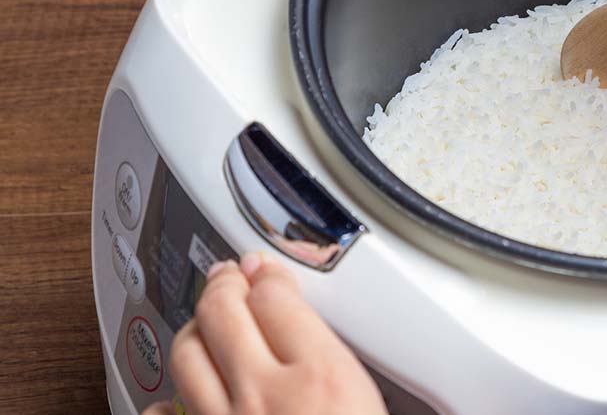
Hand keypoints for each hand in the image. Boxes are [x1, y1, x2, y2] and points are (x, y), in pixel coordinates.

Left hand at [142, 253, 385, 414]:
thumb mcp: (381, 405)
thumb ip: (357, 373)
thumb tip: (353, 356)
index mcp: (323, 378)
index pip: (276, 296)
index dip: (270, 273)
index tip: (270, 269)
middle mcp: (266, 395)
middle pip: (222, 310)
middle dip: (224, 284)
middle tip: (229, 276)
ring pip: (186, 352)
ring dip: (194, 329)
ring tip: (205, 322)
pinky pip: (162, 413)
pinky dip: (163, 402)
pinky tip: (173, 397)